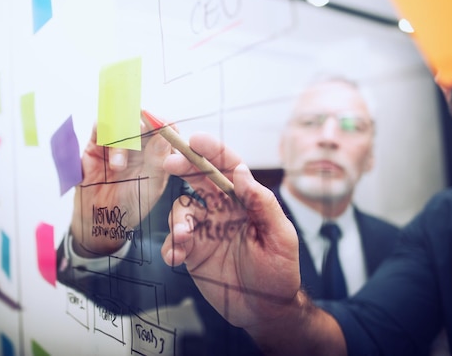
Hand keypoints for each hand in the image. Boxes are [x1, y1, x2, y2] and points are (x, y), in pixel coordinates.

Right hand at [70, 122, 170, 255]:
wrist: (102, 218)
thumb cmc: (131, 204)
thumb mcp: (150, 186)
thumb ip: (157, 161)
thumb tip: (165, 135)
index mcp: (156, 151)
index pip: (164, 127)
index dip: (163, 124)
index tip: (162, 126)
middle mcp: (138, 143)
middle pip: (142, 120)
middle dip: (141, 128)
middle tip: (139, 138)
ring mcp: (117, 142)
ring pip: (121, 122)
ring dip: (121, 141)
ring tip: (118, 167)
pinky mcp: (97, 144)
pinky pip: (101, 127)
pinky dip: (106, 138)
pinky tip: (110, 161)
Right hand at [160, 133, 300, 329]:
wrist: (265, 312)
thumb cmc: (279, 273)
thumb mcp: (280, 238)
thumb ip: (263, 205)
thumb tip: (242, 172)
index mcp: (246, 201)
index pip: (228, 167)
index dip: (212, 150)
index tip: (196, 140)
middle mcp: (223, 210)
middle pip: (199, 178)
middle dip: (183, 166)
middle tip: (170, 163)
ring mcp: (205, 229)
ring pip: (182, 210)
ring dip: (178, 219)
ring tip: (184, 237)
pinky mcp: (192, 251)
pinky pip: (174, 242)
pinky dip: (171, 246)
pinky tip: (176, 258)